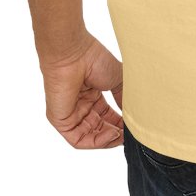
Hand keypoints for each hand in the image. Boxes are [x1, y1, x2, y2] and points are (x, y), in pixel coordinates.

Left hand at [39, 33, 124, 148]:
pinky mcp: (61, 122)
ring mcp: (70, 114)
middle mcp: (80, 106)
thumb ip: (125, 99)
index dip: (121, 124)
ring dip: (108, 140)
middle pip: (99, 129)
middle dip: (116, 135)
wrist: (73, 54)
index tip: (134, 127)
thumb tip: (134, 116)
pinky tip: (112, 133)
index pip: (107, 117)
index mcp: (91, 95)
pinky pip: (79, 140)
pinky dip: (97, 141)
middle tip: (130, 135)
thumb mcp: (117, 80)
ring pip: (91, 137)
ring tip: (123, 135)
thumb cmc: (93, 59)